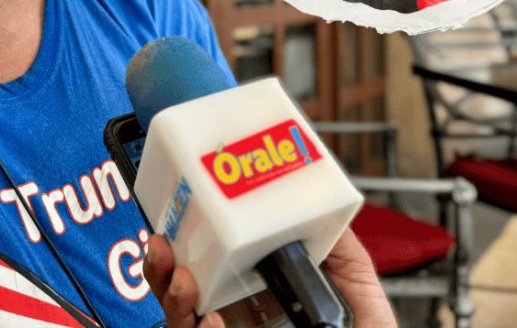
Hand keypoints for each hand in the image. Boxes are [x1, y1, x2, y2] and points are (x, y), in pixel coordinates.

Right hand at [142, 230, 396, 327]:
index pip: (207, 268)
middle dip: (162, 267)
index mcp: (255, 296)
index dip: (186, 245)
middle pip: (180, 293)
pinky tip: (211, 320)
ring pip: (180, 320)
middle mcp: (235, 318)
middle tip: (162, 245)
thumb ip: (336, 245)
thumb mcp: (354, 283)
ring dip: (173, 297)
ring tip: (183, 282)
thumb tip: (314, 200)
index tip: (178, 220)